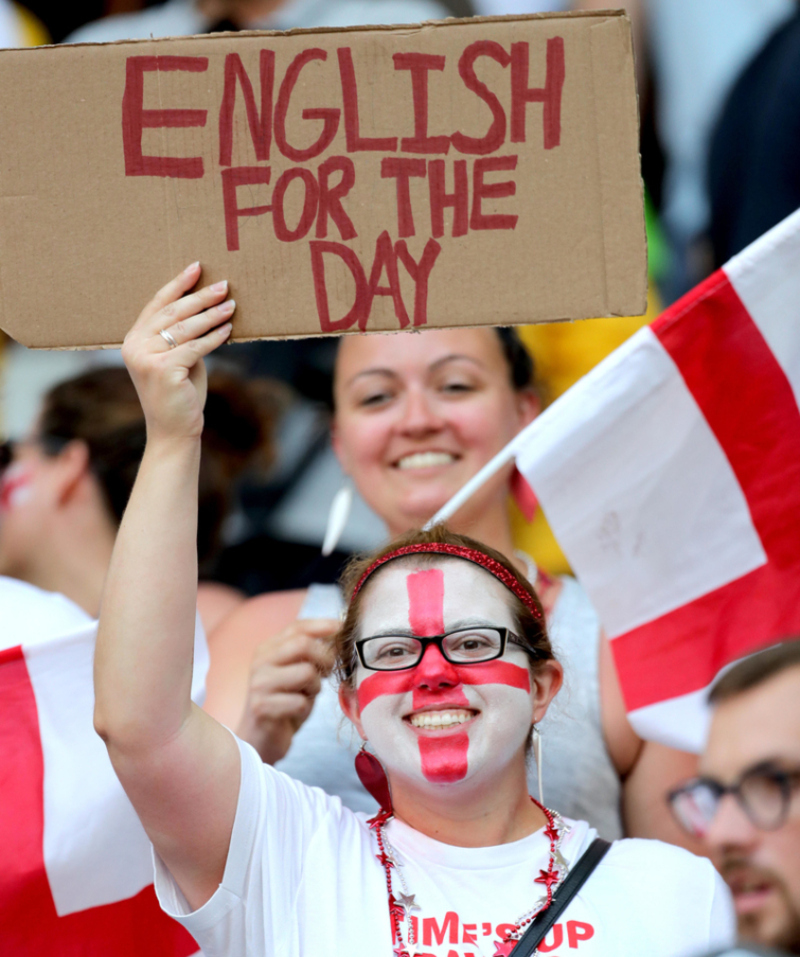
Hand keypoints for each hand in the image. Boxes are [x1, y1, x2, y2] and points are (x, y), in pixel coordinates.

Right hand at [121, 263, 234, 443]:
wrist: (174, 430)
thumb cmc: (180, 394)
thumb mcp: (179, 358)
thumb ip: (183, 335)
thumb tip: (208, 306)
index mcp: (133, 339)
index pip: (157, 304)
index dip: (177, 285)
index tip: (197, 268)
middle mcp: (134, 346)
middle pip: (172, 312)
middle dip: (200, 296)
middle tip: (224, 285)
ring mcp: (146, 358)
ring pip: (185, 328)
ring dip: (211, 314)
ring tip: (231, 304)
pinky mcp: (163, 370)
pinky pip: (195, 347)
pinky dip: (214, 337)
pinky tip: (228, 330)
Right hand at [237, 619, 338, 764]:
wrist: (259, 739)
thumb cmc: (285, 703)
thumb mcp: (297, 673)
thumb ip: (310, 654)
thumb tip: (340, 635)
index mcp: (268, 648)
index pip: (297, 627)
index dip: (322, 625)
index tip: (343, 628)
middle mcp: (260, 661)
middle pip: (303, 644)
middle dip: (325, 657)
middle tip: (328, 672)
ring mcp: (259, 683)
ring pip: (306, 672)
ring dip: (315, 687)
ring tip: (307, 695)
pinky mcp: (261, 707)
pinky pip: (300, 701)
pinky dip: (305, 708)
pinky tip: (296, 712)